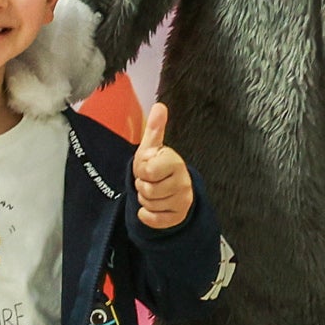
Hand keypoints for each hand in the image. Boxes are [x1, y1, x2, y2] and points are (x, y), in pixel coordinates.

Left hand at [133, 103, 191, 230]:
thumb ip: (155, 129)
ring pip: (149, 204)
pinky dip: (146, 215)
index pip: (147, 170)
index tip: (148, 167)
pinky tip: (153, 208)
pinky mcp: (178, 217)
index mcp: (175, 161)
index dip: (142, 170)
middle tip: (150, 181)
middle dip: (142, 186)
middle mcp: (183, 181)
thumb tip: (160, 106)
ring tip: (154, 192)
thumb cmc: (158, 168)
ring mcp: (183, 200)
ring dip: (145, 200)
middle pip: (147, 189)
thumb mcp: (152, 149)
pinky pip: (153, 219)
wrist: (170, 191)